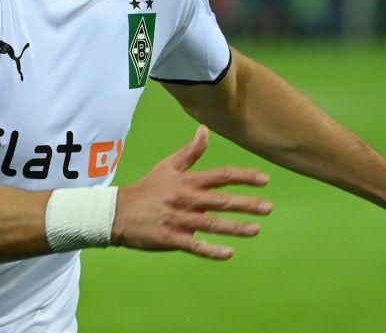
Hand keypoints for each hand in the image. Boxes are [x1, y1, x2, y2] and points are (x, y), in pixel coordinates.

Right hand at [111, 125, 271, 259]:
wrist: (117, 212)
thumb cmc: (147, 189)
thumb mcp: (167, 166)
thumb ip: (190, 152)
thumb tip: (205, 130)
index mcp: (187, 181)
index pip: (221, 176)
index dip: (244, 177)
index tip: (264, 180)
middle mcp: (186, 199)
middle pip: (221, 201)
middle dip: (247, 204)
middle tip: (268, 208)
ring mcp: (179, 220)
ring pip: (212, 224)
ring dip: (235, 228)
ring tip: (256, 230)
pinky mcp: (171, 238)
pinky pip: (195, 246)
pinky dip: (211, 250)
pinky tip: (228, 253)